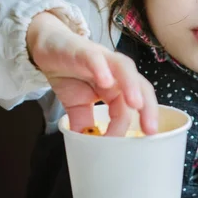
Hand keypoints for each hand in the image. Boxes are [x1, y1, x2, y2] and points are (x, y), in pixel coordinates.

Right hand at [26, 11, 157, 135]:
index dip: (130, 126)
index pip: (132, 107)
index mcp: (117, 87)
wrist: (47, 47)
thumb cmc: (68, 74)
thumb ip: (84, 125)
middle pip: (140, 86)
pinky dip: (102, 68)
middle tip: (150, 130)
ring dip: (132, 86)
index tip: (124, 148)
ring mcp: (102, 59)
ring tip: (136, 105)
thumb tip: (87, 150)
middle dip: (149, 108)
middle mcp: (115, 72)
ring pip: (125, 69)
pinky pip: (95, 58)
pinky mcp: (83, 50)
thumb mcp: (76, 106)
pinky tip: (105, 81)